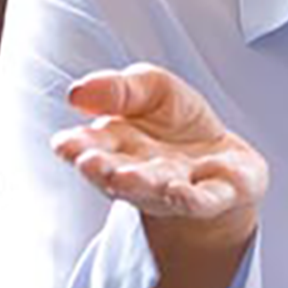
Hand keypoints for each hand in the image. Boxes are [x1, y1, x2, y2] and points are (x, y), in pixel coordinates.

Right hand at [51, 63, 267, 251]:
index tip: (64, 144)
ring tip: (125, 177)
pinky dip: (191, 199)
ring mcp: (178, 187)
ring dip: (140, 185)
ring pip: (157, 189)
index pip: (92, 146)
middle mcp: (142, 174)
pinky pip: (204, 199)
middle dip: (103, 169)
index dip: (77, 146)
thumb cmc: (176, 122)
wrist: (223, 159)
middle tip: (88, 162)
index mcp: (118, 145)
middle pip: (118, 173)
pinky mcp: (218, 194)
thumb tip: (76, 93)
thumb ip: (118, 88)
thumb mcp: (151, 88)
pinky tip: (180, 192)